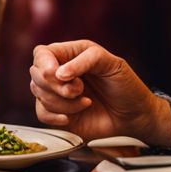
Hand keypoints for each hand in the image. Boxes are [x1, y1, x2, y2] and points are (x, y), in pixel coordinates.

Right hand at [29, 40, 170, 145]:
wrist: (134, 115)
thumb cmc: (125, 86)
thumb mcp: (112, 64)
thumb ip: (86, 60)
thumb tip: (59, 73)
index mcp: (71, 54)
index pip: (42, 53)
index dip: (44, 63)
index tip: (56, 74)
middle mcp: (60, 73)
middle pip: (36, 74)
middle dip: (56, 86)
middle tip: (79, 90)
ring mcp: (57, 94)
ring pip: (39, 94)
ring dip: (63, 102)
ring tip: (86, 102)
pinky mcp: (58, 114)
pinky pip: (41, 114)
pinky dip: (54, 117)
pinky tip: (70, 117)